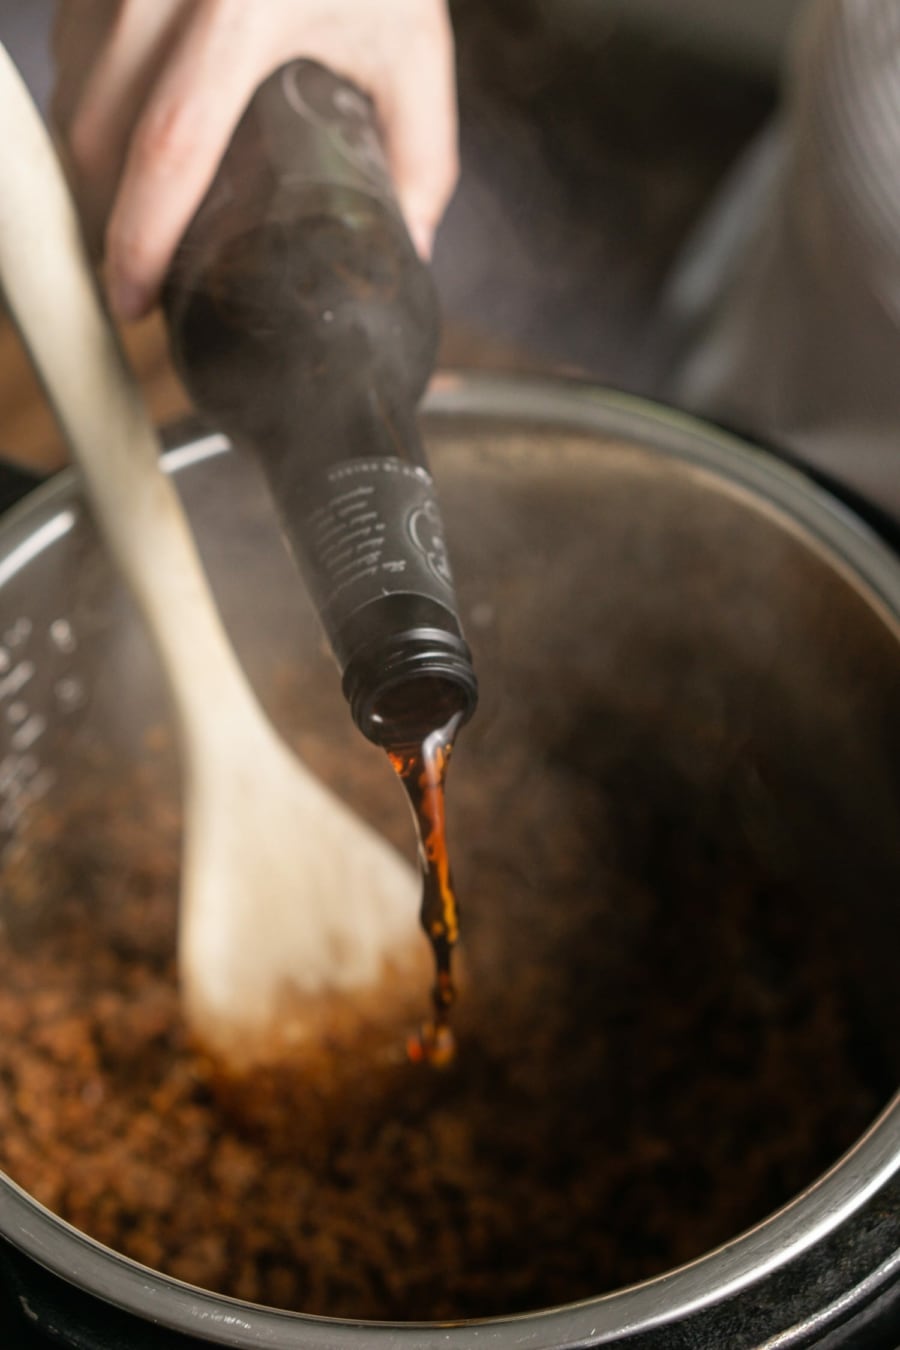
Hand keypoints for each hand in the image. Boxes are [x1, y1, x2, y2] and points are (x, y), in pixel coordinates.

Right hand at [52, 0, 457, 320]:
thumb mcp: (411, 44)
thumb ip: (421, 153)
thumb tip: (408, 251)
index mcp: (241, 9)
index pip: (169, 148)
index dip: (141, 239)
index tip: (134, 300)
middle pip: (99, 135)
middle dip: (108, 220)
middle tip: (140, 279)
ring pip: (72, 94)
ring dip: (94, 168)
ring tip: (133, 219)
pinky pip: (69, 50)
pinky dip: (90, 107)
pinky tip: (124, 144)